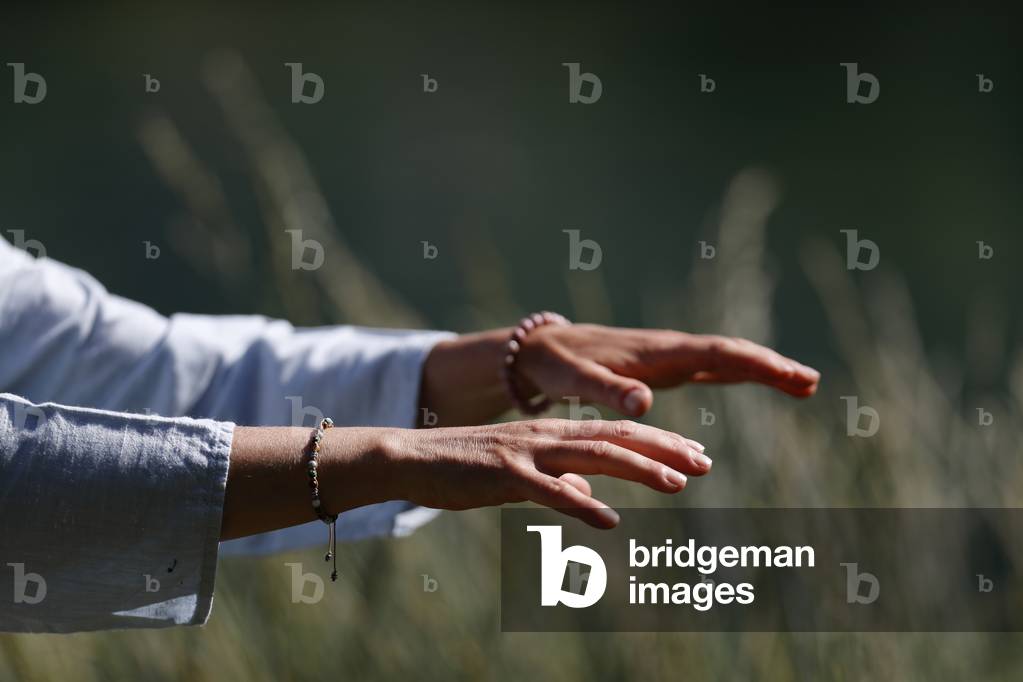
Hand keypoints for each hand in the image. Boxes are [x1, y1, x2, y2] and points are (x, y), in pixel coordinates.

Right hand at [385, 418, 711, 528]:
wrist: (410, 456)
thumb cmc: (464, 467)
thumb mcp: (518, 473)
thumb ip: (556, 482)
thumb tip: (590, 496)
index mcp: (551, 434)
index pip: (615, 433)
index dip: (658, 442)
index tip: (694, 452)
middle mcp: (545, 437)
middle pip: (615, 438)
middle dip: (663, 448)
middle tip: (705, 461)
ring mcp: (526, 454)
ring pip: (592, 456)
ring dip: (637, 468)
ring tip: (676, 482)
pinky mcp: (503, 475)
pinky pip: (547, 491)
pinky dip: (580, 503)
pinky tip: (607, 519)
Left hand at [514, 324, 819, 416]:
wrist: (541, 351)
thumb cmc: (557, 366)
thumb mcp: (576, 381)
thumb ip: (608, 390)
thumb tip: (645, 403)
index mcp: (655, 352)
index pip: (715, 353)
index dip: (754, 362)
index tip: (790, 373)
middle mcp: (668, 350)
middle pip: (730, 353)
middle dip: (771, 365)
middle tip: (812, 382)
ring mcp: (669, 358)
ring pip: (726, 360)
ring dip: (764, 370)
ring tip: (805, 385)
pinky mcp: (663, 369)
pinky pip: (711, 369)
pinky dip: (740, 374)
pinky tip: (761, 381)